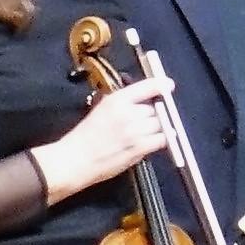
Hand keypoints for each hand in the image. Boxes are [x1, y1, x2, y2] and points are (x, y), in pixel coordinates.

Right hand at [39, 77, 178, 193]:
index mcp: (116, 100)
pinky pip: (163, 139)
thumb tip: (146, 100)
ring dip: (160, 127)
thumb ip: (124, 103)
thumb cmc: (86, 136)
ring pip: (162, 123)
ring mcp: (135, 130)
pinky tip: (156, 141)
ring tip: (147, 133)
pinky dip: (163, 139)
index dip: (161, 85)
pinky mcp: (139, 147)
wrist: (76, 159)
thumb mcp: (102, 109)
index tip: (168, 85)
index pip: (146, 87)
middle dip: (155, 113)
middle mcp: (127, 113)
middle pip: (156, 107)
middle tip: (146, 121)